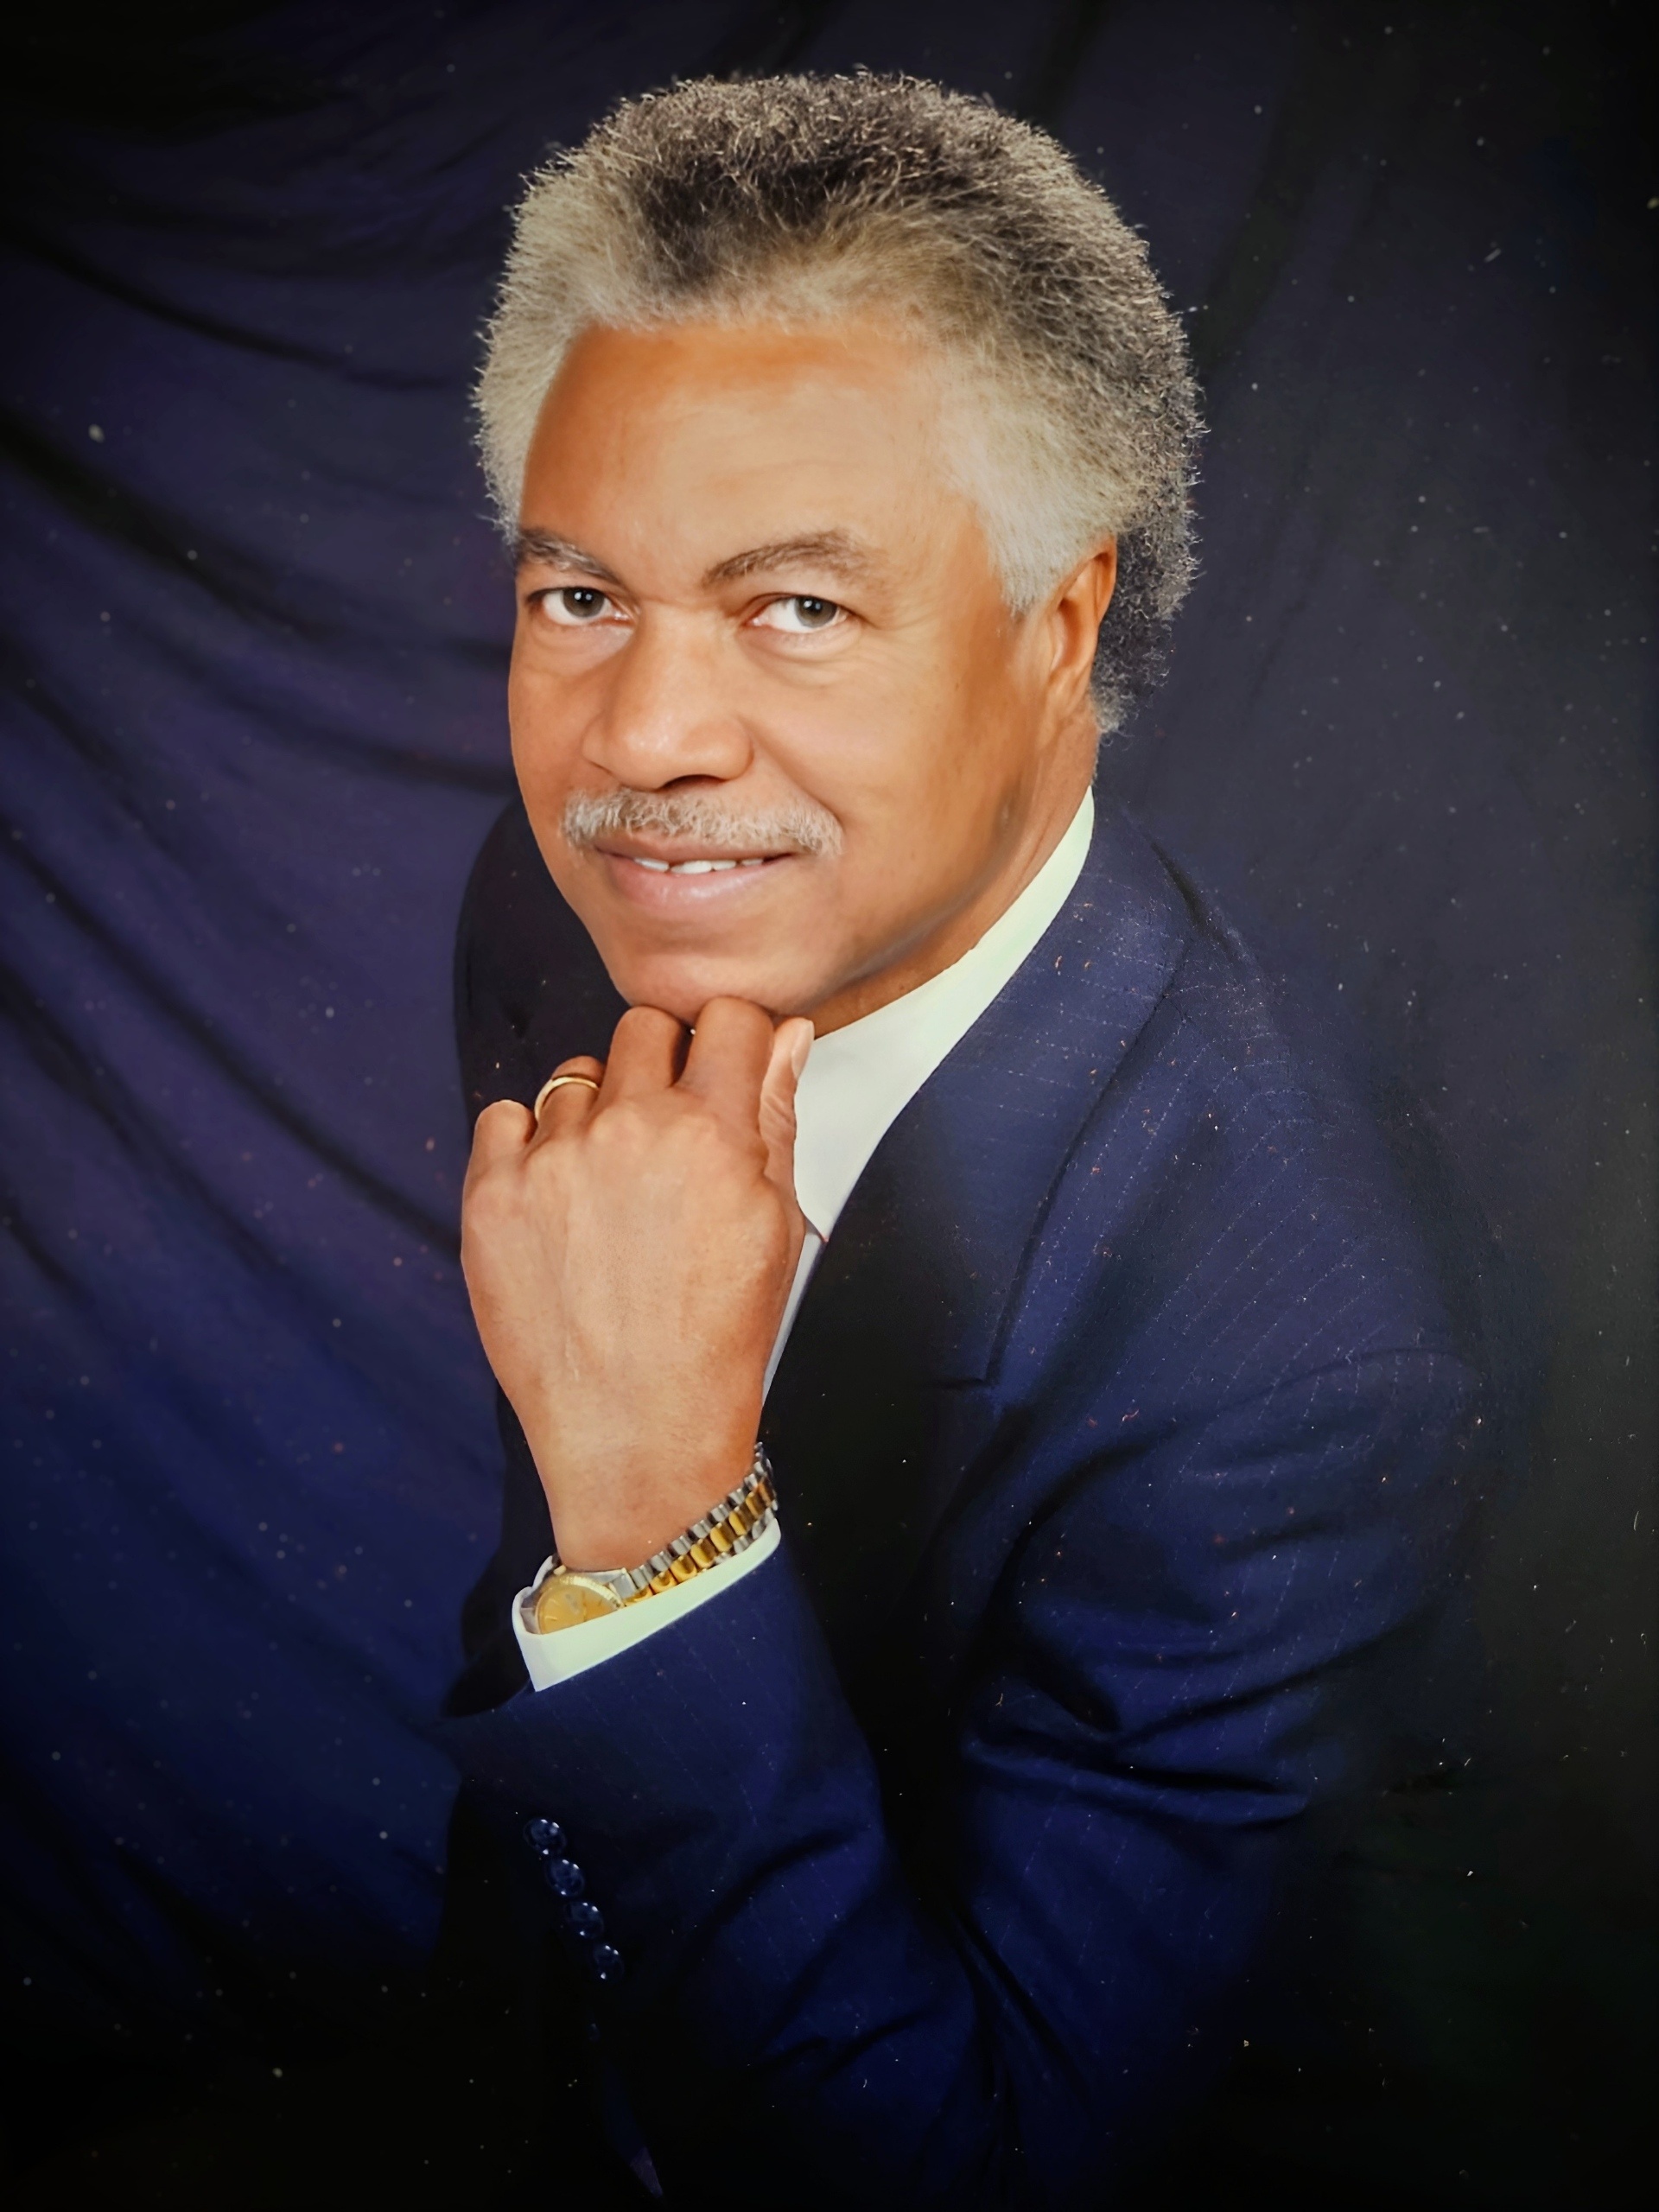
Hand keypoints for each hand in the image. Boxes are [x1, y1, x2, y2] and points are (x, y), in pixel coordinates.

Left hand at [460, 998, 812, 1569]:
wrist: (636, 1432)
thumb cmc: (717, 1337)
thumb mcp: (776, 1227)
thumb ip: (775, 1117)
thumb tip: (785, 1033)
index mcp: (714, 1133)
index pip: (727, 1017)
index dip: (730, 1042)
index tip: (722, 1072)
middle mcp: (631, 1130)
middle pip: (644, 1029)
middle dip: (662, 1066)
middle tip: (666, 1137)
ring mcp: (553, 1160)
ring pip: (576, 1075)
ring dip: (596, 1112)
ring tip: (610, 1188)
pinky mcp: (491, 1195)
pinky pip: (504, 1117)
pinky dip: (528, 1145)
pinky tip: (557, 1199)